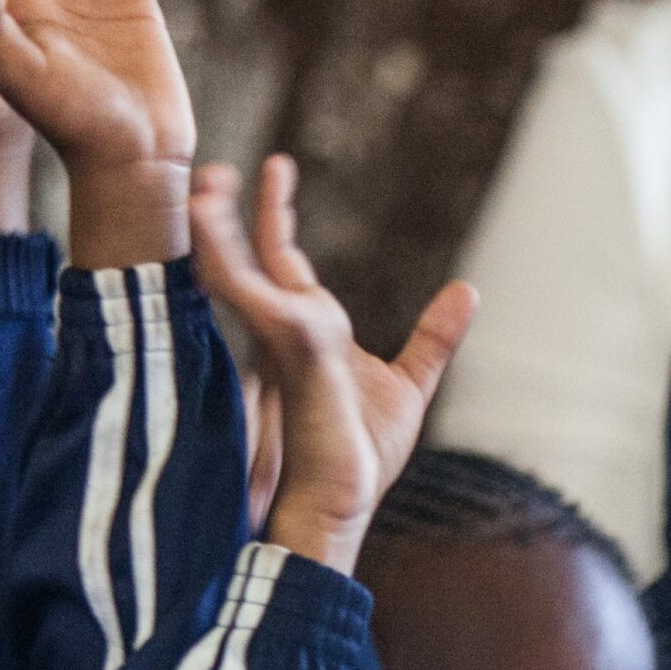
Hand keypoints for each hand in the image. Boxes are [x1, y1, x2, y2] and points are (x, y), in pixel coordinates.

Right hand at [189, 155, 476, 574]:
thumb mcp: (409, 385)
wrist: (338, 504)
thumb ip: (433, 338)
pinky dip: (225, 259)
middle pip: (251, 254)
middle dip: (234, 209)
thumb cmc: (359, 458)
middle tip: (222, 164)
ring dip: (216, 225)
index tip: (276, 167)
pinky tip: (204, 224)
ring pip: (236, 268)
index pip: (280, 260)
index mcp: (304, 331)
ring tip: (203, 183)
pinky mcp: (285, 349)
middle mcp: (283, 330)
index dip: (274, 215)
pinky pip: (247, 293)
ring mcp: (279, 338)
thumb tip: (467, 291)